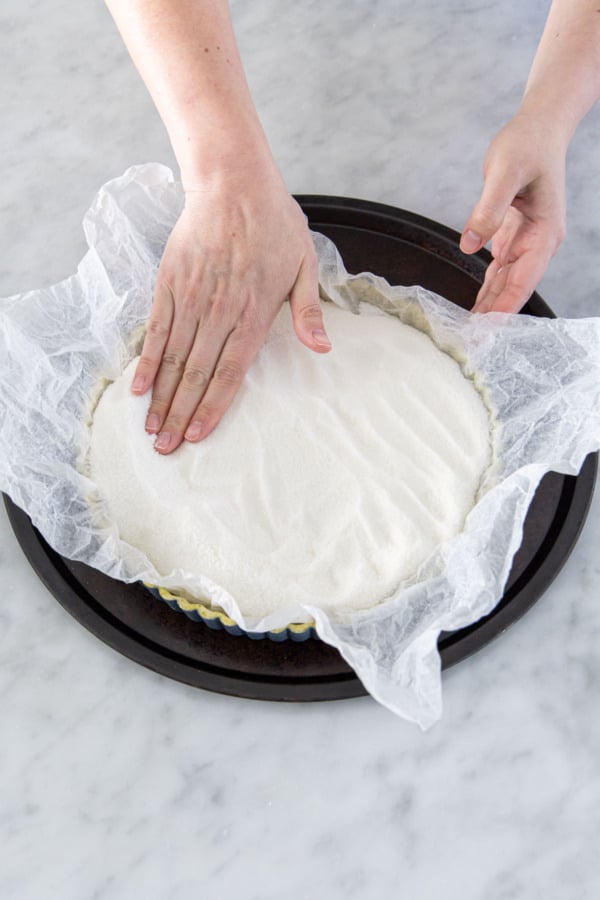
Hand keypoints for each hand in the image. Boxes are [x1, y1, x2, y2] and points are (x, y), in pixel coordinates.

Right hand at [130, 166, 330, 454]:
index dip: (213, 407)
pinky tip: (138, 387)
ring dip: (161, 396)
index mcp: (254, 313)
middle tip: (167, 448)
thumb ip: (309, 311)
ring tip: (151, 429)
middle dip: (181, 414)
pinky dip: (146, 360)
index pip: (230, 371)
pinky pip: (156, 329)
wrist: (234, 180)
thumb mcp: (305, 264)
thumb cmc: (276, 223)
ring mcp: (191, 298)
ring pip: (173, 358)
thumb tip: (323, 349)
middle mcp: (220, 312)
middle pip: (197, 374)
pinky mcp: (169, 283)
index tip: (198, 435)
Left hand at [460, 112, 566, 312]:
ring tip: (468, 332)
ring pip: (505, 284)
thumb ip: (488, 209)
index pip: (523, 281)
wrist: (539, 127)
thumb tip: (471, 244)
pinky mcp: (512, 236)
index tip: (486, 330)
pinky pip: (498, 271)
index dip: (504, 307)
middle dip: (494, 316)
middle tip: (470, 341)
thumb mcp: (504, 172)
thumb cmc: (527, 144)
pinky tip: (473, 307)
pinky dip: (486, 289)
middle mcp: (538, 243)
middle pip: (514, 289)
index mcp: (544, 234)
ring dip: (488, 306)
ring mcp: (526, 242)